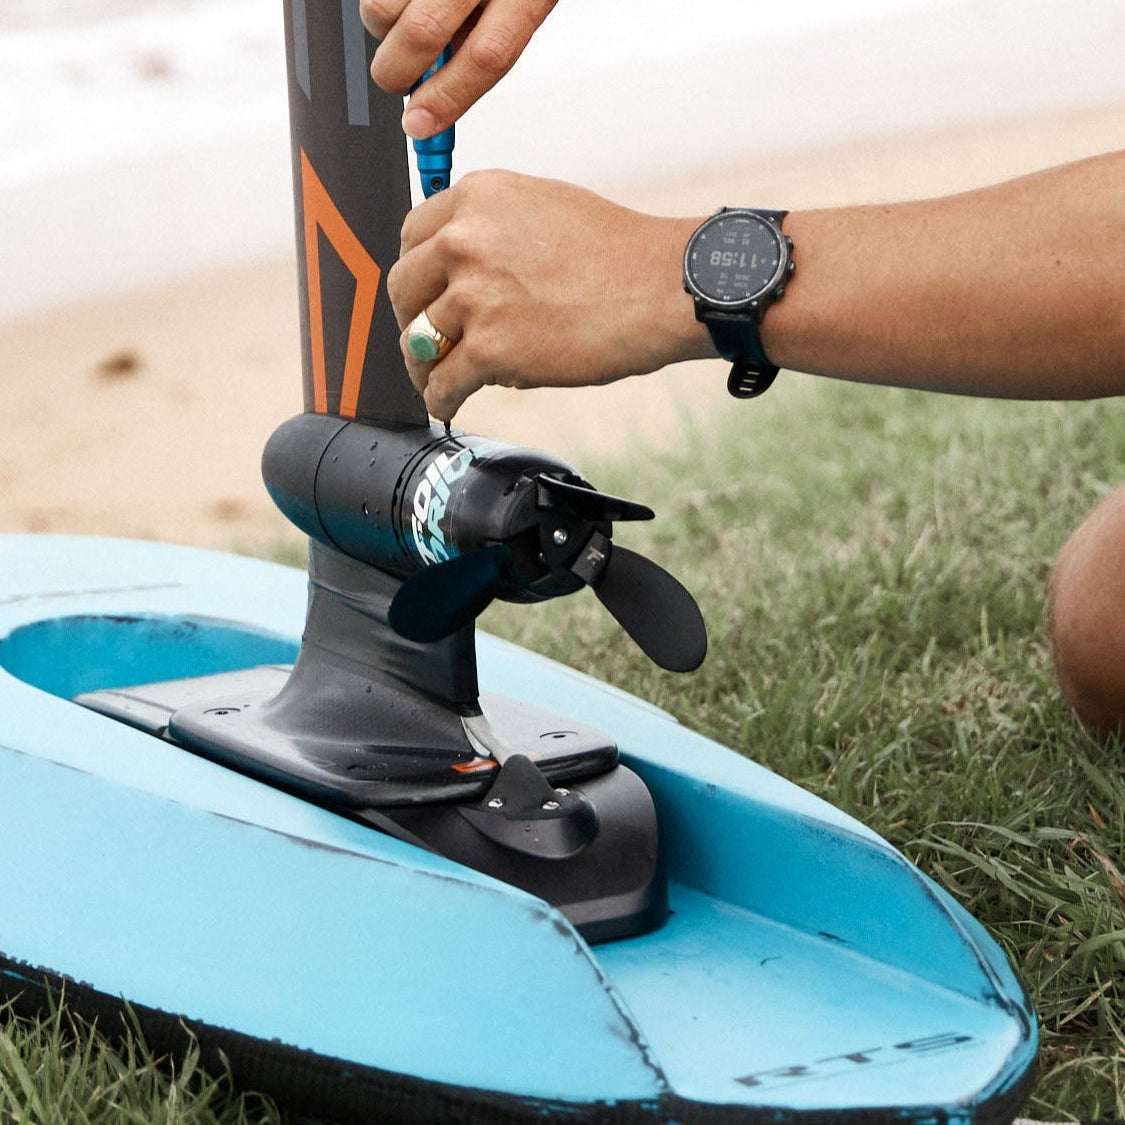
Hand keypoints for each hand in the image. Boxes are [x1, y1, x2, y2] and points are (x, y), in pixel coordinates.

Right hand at [361, 0, 557, 137]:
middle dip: (397, 73)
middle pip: (423, 33)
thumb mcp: (518, 2)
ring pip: (380, 7)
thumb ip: (483, 43)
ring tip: (403, 17)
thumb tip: (435, 99)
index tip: (420, 126)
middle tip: (397, 79)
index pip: (487, 56)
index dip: (448, 99)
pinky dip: (380, 3)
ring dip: (382, 28)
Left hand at [389, 170, 712, 420]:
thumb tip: (465, 267)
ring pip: (418, 339)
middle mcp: (464, 240)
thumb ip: (494, 228)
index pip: (413, 235)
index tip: (424, 294)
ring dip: (425, 365)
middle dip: (412, 318)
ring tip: (436, 379)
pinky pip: (443, 382)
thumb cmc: (619, 253)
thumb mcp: (544, 208)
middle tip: (426, 341)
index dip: (418, 272)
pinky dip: (441, 398)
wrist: (660, 288)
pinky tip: (448, 404)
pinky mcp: (488, 348)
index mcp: (478, 197)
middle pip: (404, 288)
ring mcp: (473, 296)